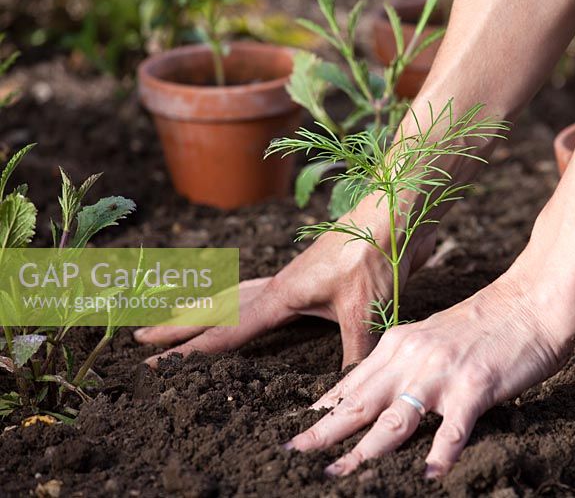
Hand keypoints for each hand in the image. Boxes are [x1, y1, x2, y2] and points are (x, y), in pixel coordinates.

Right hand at [134, 203, 435, 367]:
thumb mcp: (366, 312)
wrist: (395, 212)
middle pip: (217, 307)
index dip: (190, 350)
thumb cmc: (376, 256)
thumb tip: (341, 400)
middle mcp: (278, 285)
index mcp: (281, 295)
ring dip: (203, 307)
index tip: (153, 362)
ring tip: (175, 315)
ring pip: (234, 294)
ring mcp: (291, 277)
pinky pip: (259, 289)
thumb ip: (352, 355)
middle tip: (142, 336)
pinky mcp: (308, 274)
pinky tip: (244, 302)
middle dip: (179, 325)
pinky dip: (239, 297)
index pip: (225, 330)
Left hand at [285, 269, 574, 477]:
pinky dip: (439, 456)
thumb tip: (379, 394)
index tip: (301, 431)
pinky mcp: (475, 386)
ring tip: (340, 474)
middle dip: (325, 433)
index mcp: (399, 344)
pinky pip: (453, 430)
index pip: (353, 383)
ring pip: (394, 420)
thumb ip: (404, 363)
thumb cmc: (484, 324)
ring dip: (365, 452)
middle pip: (361, 402)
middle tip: (294, 453)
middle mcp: (412, 357)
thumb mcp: (431, 336)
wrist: (530, 301)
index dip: (325, 409)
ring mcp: (442, 372)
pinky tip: (428, 476)